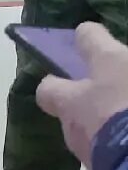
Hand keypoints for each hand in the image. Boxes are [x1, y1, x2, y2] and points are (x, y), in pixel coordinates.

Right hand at [38, 23, 127, 169]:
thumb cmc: (103, 121)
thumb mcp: (66, 106)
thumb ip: (54, 91)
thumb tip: (50, 86)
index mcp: (110, 55)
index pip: (88, 33)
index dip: (76, 43)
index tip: (69, 58)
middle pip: (114, 61)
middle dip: (103, 77)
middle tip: (89, 101)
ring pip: (127, 87)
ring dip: (121, 99)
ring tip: (112, 125)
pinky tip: (124, 135)